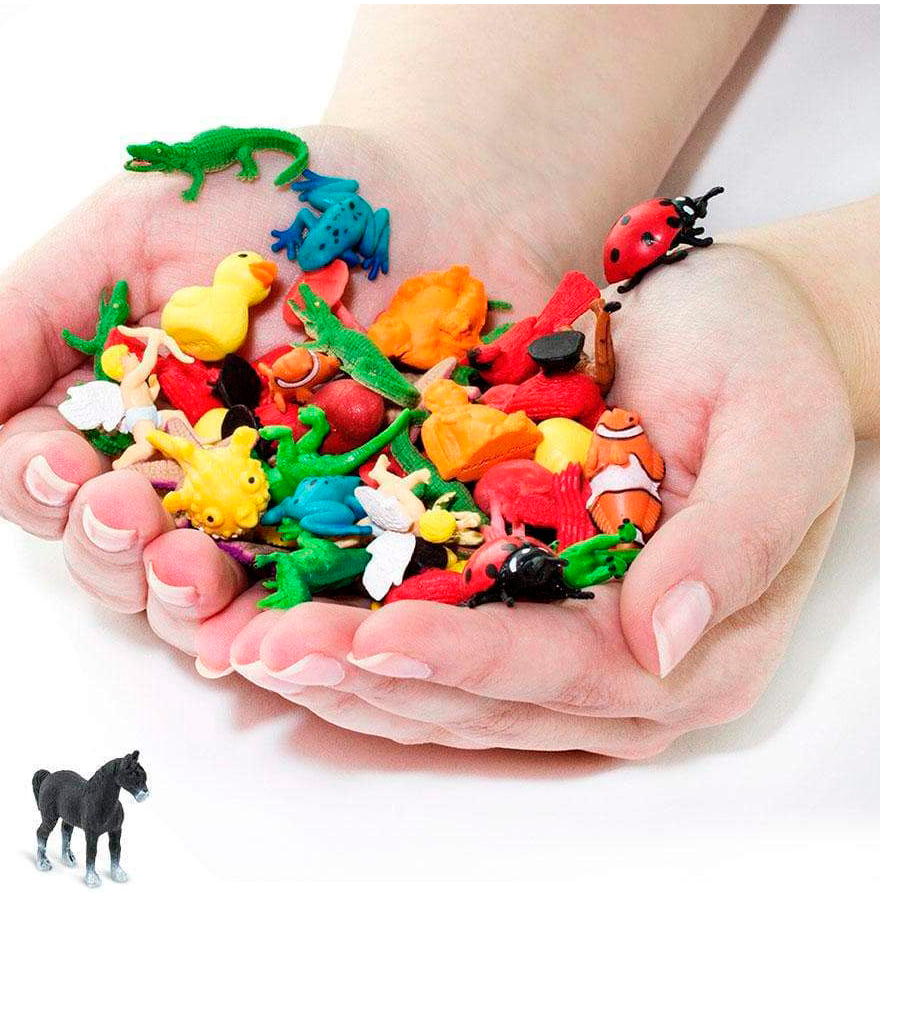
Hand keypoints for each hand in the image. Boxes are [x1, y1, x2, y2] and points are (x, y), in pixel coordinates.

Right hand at [0, 123, 580, 668]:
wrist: (445, 198)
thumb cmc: (284, 201)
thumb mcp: (137, 229)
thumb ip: (31, 317)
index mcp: (125, 414)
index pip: (49, 483)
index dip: (41, 489)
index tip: (64, 465)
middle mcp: (191, 481)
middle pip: (117, 561)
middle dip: (110, 550)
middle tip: (130, 511)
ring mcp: (277, 519)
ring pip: (204, 603)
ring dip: (183, 602)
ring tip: (194, 566)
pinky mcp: (364, 540)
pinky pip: (316, 607)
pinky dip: (291, 628)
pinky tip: (280, 627)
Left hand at [228, 244, 857, 756]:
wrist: (728, 327)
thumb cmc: (766, 367)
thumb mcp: (782, 431)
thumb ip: (735, 539)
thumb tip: (661, 640)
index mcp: (693, 650)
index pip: (561, 673)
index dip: (463, 658)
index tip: (372, 635)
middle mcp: (619, 673)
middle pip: (479, 700)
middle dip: (366, 676)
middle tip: (261, 650)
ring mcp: (560, 652)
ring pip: (436, 692)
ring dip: (339, 673)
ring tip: (245, 646)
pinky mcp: (514, 611)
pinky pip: (423, 644)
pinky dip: (349, 637)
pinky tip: (280, 621)